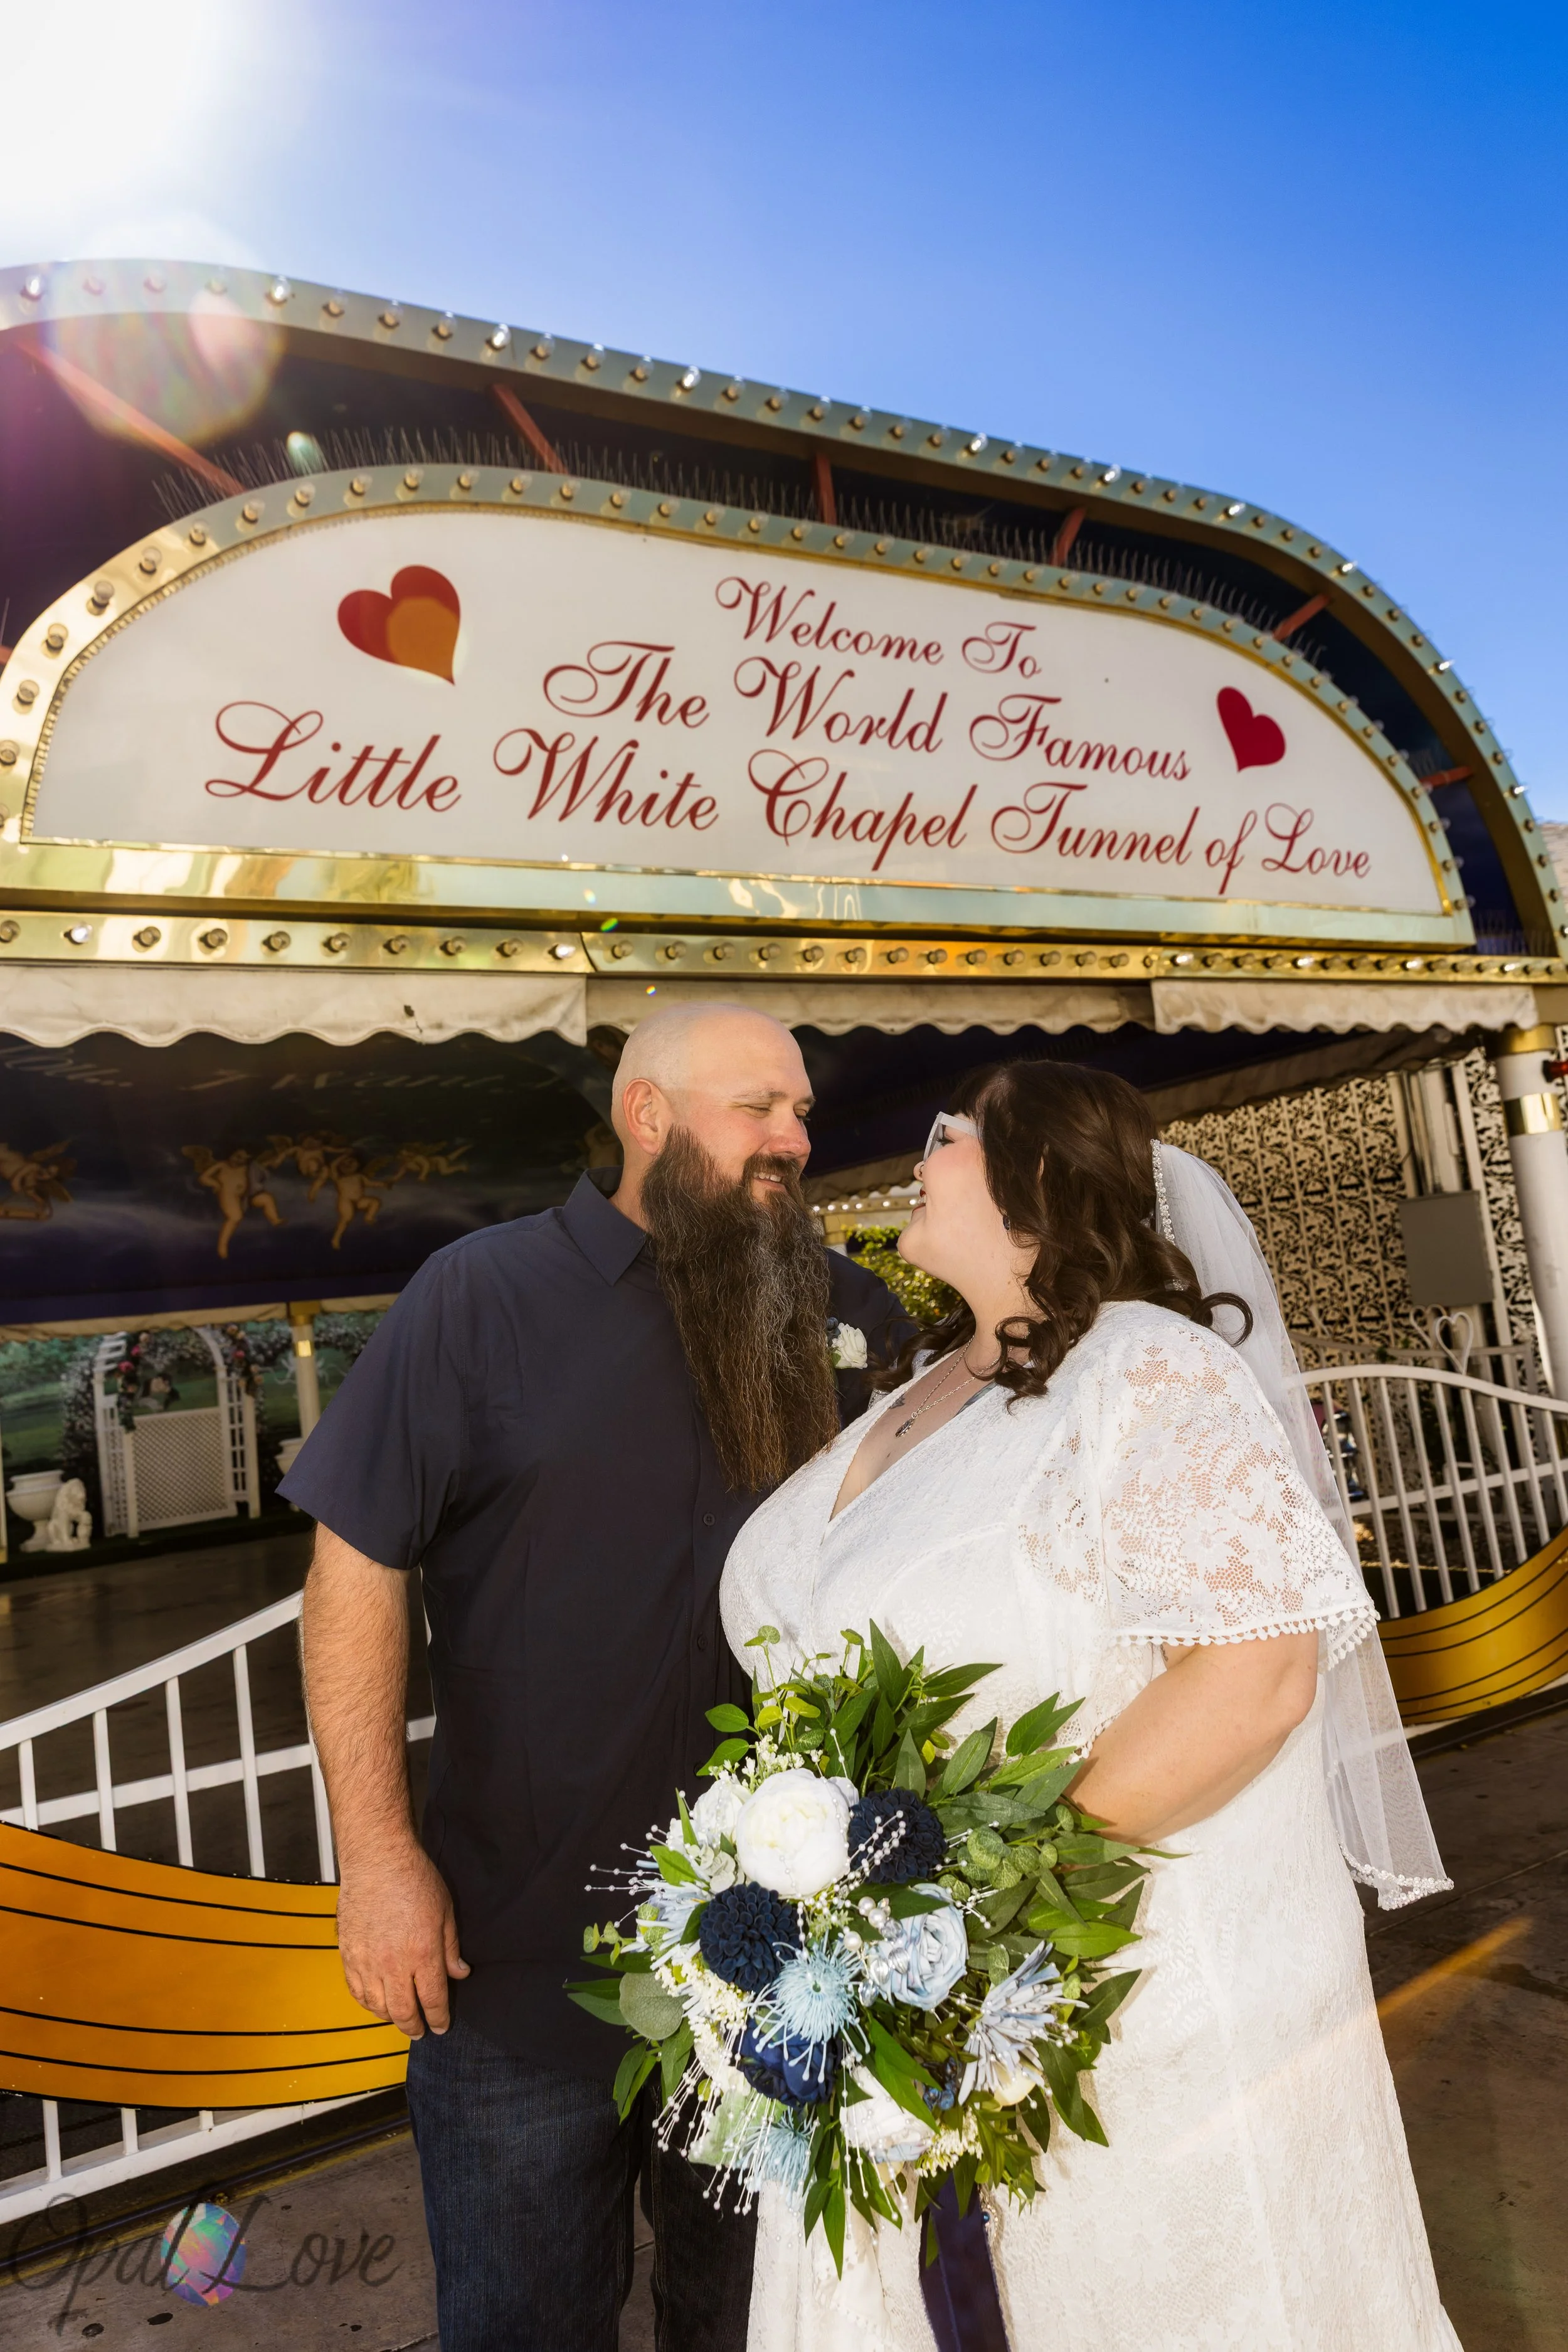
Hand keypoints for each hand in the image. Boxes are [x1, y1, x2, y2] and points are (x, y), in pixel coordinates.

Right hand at [336, 1839, 469, 2037]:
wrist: (377, 1860)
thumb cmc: (414, 1879)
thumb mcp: (446, 1911)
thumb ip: (451, 1948)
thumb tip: (460, 1973)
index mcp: (424, 1953)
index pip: (433, 2000)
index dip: (439, 2017)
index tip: (442, 2025)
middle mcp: (394, 1964)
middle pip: (404, 2011)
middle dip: (414, 2026)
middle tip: (420, 2031)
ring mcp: (368, 1961)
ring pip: (378, 2007)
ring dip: (390, 2018)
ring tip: (399, 2018)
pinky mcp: (349, 1955)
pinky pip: (357, 1991)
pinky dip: (367, 2003)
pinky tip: (376, 2003)